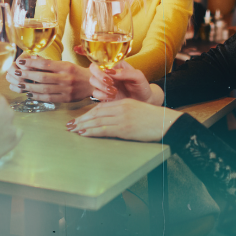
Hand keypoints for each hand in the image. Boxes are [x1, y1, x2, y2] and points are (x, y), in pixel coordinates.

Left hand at [6, 56, 91, 102]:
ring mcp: (66, 89)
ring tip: (21, 85)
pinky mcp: (66, 99)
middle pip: (43, 77)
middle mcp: (66, 77)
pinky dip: (38, 96)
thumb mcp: (66, 64)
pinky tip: (30, 94)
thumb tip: (34, 59)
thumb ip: (51, 64)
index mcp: (66, 67)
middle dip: (28, 75)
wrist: (93, 84)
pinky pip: (49, 98)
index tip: (21, 62)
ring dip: (30, 87)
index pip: (46, 63)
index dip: (32, 63)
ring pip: (44, 89)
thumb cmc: (76, 72)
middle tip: (17, 74)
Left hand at [66, 98, 182, 141]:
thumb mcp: (136, 110)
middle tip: (70, 124)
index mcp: (123, 102)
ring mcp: (121, 118)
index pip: (101, 107)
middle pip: (96, 113)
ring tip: (73, 129)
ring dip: (83, 125)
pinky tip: (84, 133)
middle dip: (82, 119)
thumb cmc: (153, 119)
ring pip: (97, 121)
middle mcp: (120, 108)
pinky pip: (103, 129)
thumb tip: (109, 119)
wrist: (165, 123)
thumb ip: (123, 112)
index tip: (79, 118)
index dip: (88, 113)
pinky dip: (92, 131)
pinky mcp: (123, 128)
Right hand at [87, 59, 154, 102]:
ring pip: (92, 81)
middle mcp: (108, 73)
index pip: (102, 60)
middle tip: (111, 83)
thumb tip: (111, 72)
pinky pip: (95, 93)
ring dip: (101, 86)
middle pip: (93, 69)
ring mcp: (104, 84)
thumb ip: (127, 72)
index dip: (102, 66)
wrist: (143, 101)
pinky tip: (112, 97)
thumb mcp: (138, 77)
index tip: (110, 74)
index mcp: (116, 65)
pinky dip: (102, 95)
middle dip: (99, 76)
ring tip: (115, 91)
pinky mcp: (103, 95)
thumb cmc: (141, 86)